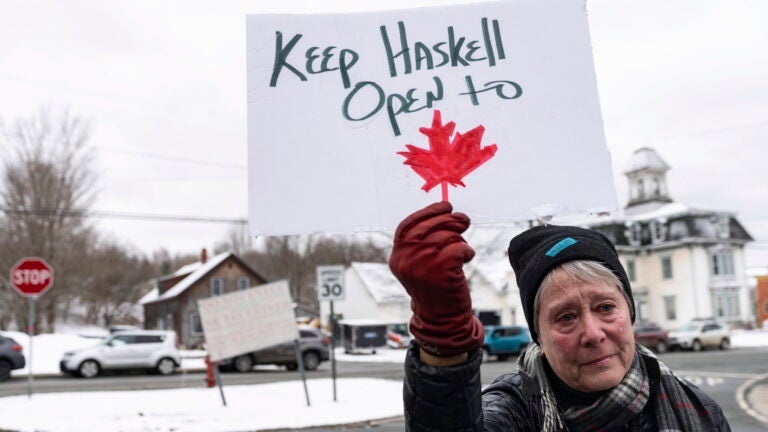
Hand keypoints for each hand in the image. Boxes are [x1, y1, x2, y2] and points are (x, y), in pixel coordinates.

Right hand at [389, 201, 483, 356]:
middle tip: (464, 220)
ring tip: (462, 250)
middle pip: (429, 227)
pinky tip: (467, 256)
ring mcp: (422, 266)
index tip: (445, 206)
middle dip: (450, 219)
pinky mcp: (441, 272)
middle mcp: (406, 260)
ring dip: (459, 239)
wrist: (441, 319)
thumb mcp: (420, 265)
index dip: (428, 212)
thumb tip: (444, 213)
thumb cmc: (435, 288)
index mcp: (397, 257)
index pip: (407, 226)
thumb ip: (422, 243)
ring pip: (445, 237)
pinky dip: (466, 249)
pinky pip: (458, 247)